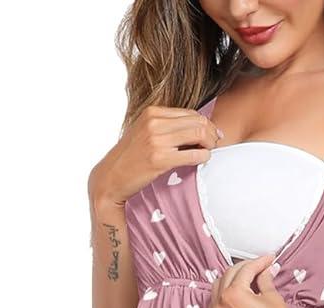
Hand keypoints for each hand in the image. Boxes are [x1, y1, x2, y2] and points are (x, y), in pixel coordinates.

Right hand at [89, 104, 220, 210]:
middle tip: (214, 143)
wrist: (109, 180)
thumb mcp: (143, 132)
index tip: (211, 134)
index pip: (190, 113)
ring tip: (208, 151)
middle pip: (197, 121)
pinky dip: (203, 157)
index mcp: (152, 112)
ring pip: (198, 134)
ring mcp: (156, 141)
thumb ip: (165, 126)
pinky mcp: (159, 159)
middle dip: (211, 132)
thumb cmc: (128, 159)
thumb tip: (195, 126)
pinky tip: (202, 160)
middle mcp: (154, 123)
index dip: (205, 123)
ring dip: (209, 144)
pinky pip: (193, 154)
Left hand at [208, 253, 323, 307]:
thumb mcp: (273, 298)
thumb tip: (264, 271)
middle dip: (244, 268)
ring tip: (248, 280)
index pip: (245, 270)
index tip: (268, 260)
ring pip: (217, 291)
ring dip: (231, 281)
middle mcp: (220, 307)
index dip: (259, 261)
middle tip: (260, 267)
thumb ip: (264, 280)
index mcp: (233, 295)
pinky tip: (239, 297)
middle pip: (228, 276)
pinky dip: (225, 298)